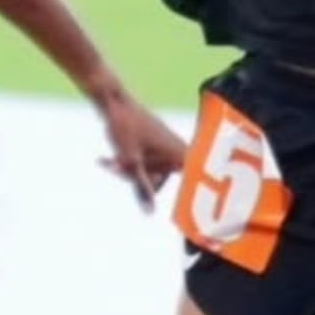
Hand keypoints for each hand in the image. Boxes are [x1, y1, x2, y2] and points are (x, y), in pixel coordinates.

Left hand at [94, 90, 187, 213]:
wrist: (112, 101)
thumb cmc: (125, 127)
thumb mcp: (130, 162)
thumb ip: (142, 188)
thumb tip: (150, 213)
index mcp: (180, 153)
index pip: (195, 184)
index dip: (196, 196)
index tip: (209, 213)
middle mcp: (175, 151)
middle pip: (157, 182)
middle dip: (136, 179)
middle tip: (117, 168)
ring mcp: (163, 149)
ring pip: (145, 174)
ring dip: (126, 171)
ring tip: (109, 161)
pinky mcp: (151, 147)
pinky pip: (140, 165)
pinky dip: (125, 163)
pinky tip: (105, 159)